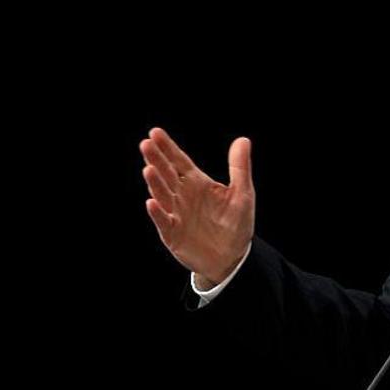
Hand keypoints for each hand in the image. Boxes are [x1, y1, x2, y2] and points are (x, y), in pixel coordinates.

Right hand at [139, 127, 255, 285]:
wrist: (232, 257)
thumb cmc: (236, 223)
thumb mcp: (242, 193)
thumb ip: (239, 167)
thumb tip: (243, 140)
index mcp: (197, 183)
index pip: (179, 161)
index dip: (168, 147)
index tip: (156, 132)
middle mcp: (182, 195)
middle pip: (167, 174)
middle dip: (157, 159)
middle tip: (147, 144)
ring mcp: (176, 214)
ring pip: (163, 195)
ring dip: (155, 183)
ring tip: (149, 168)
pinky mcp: (173, 234)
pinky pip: (164, 221)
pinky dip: (157, 212)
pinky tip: (152, 202)